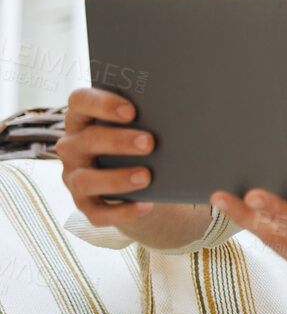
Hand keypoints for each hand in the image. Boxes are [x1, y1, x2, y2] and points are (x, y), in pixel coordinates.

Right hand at [56, 86, 155, 226]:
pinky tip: (146, 205)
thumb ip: (153, 116)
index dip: (102, 103)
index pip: (81, 101)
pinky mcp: (85, 205)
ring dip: (116, 178)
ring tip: (147, 176)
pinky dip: (122, 211)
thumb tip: (185, 113)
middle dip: (118, 141)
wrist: (143, 181)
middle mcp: (73, 146)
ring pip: (86, 179)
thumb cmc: (142, 143)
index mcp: (84, 117)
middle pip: (88, 139)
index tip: (131, 110)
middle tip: (149, 142)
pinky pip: (98, 212)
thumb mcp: (145, 126)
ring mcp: (75, 177)